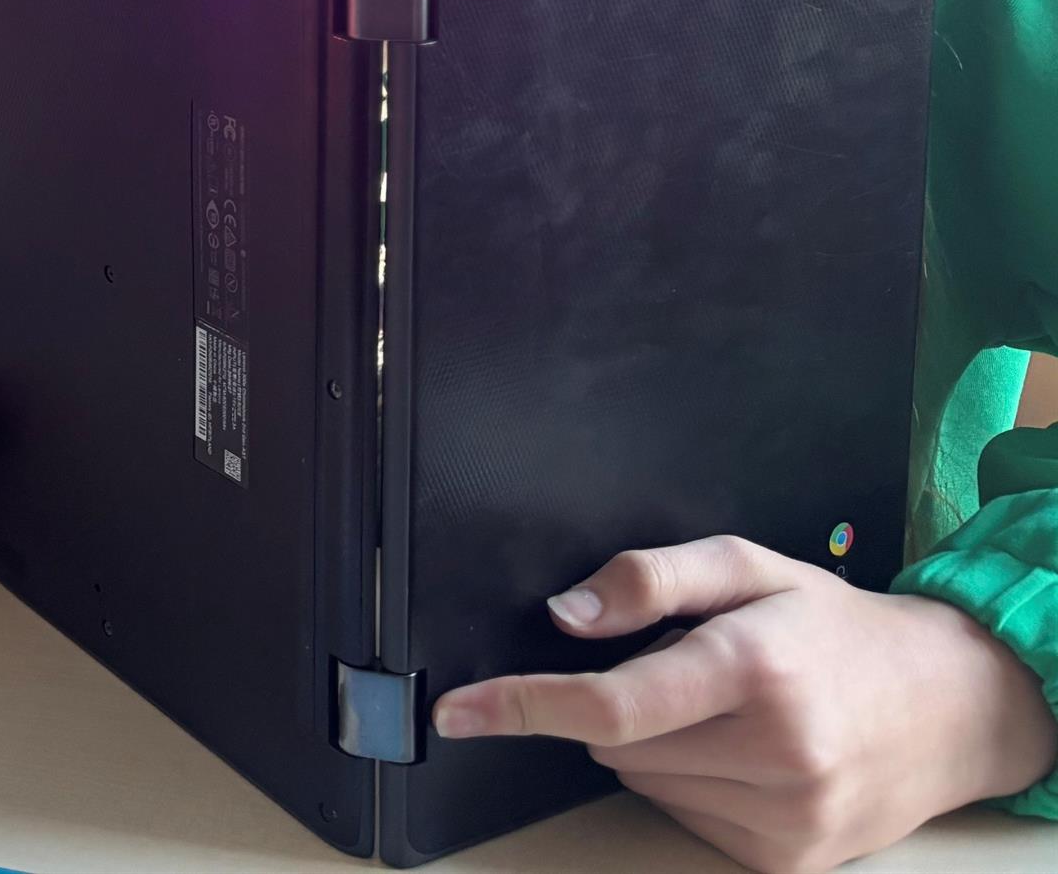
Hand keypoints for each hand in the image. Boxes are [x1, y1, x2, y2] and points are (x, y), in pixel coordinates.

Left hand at [432, 536, 1057, 872]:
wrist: (950, 706)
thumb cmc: (834, 627)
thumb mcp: (746, 566)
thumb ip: (649, 579)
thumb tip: (564, 615)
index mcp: (754, 669)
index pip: (610, 705)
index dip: (524, 705)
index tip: (459, 712)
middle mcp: (775, 752)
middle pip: (617, 744)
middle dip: (620, 705)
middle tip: (687, 671)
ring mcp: (786, 817)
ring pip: (644, 785)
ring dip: (655, 746)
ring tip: (727, 710)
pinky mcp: (787, 860)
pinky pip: (685, 821)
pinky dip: (690, 785)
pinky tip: (744, 753)